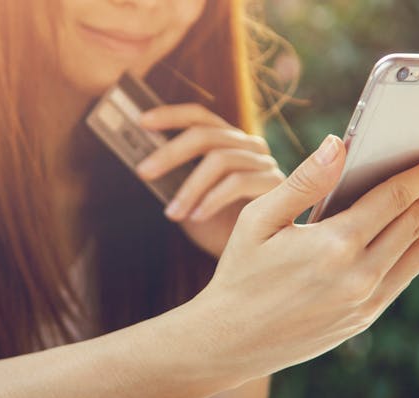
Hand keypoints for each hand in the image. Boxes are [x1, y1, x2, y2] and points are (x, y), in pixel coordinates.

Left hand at [136, 104, 285, 257]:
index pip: (200, 117)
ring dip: (190, 188)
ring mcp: (264, 163)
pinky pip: (238, 183)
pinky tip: (198, 218)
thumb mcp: (190, 200)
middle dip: (170, 153)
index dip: (171, 115)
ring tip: (172, 214)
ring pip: (220, 160)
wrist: (253, 260)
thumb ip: (174, 179)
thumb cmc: (219, 229)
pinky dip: (212, 199)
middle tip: (143, 172)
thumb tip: (144, 164)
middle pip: (206, 135)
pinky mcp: (276, 184)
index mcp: (227, 142)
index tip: (142, 122)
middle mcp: (249, 146)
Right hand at [192, 135, 418, 379]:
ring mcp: (364, 303)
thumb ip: (303, 180)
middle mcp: (359, 276)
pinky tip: (406, 236)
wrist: (229, 341)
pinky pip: (401, 279)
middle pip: (414, 223)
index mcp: (334, 244)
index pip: (395, 197)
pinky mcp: (361, 320)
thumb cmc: (238, 273)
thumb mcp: (258, 219)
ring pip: (415, 254)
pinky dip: (413, 251)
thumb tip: (339, 144)